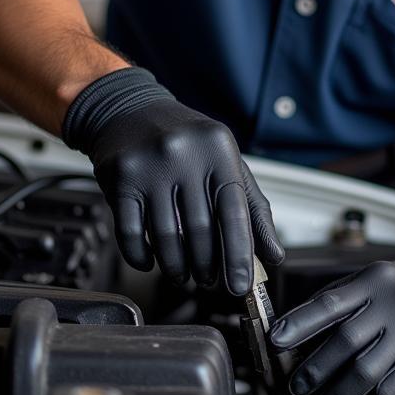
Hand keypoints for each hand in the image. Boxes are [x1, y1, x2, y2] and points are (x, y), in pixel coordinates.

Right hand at [63, 67, 282, 293]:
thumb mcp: (226, 161)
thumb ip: (252, 207)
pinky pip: (130, 233)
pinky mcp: (120, 177)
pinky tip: (151, 261)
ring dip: (177, 268)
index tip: (240, 285)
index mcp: (218, 149)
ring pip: (165, 237)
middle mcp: (184, 154)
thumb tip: (273, 254)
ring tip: (184, 276)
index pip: (234, 212)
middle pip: (199, 230)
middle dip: (207, 267)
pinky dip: (141, 257)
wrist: (130, 110)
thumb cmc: (186, 141)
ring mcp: (150, 165)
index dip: (239, 254)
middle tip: (209, 282)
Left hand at [269, 249, 394, 394]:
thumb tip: (289, 331)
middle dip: (316, 374)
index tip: (276, 342)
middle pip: (348, 347)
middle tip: (299, 391)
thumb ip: (338, 300)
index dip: (300, 324)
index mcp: (380, 280)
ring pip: (375, 382)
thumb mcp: (374, 280)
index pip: (332, 303)